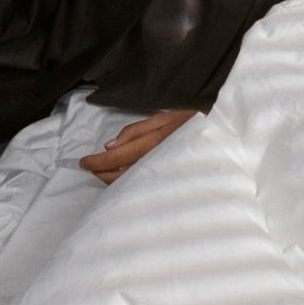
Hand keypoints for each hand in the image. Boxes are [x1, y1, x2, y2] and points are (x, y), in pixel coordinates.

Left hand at [79, 108, 198, 183]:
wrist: (220, 138)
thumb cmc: (190, 123)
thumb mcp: (162, 117)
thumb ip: (135, 131)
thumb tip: (109, 145)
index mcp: (151, 144)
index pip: (115, 159)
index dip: (96, 163)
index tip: (83, 163)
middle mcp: (155, 164)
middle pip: (119, 176)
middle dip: (100, 173)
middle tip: (90, 168)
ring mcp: (161, 176)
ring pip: (129, 185)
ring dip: (112, 180)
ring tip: (102, 173)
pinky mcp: (167, 184)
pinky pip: (141, 187)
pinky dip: (127, 184)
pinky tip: (123, 180)